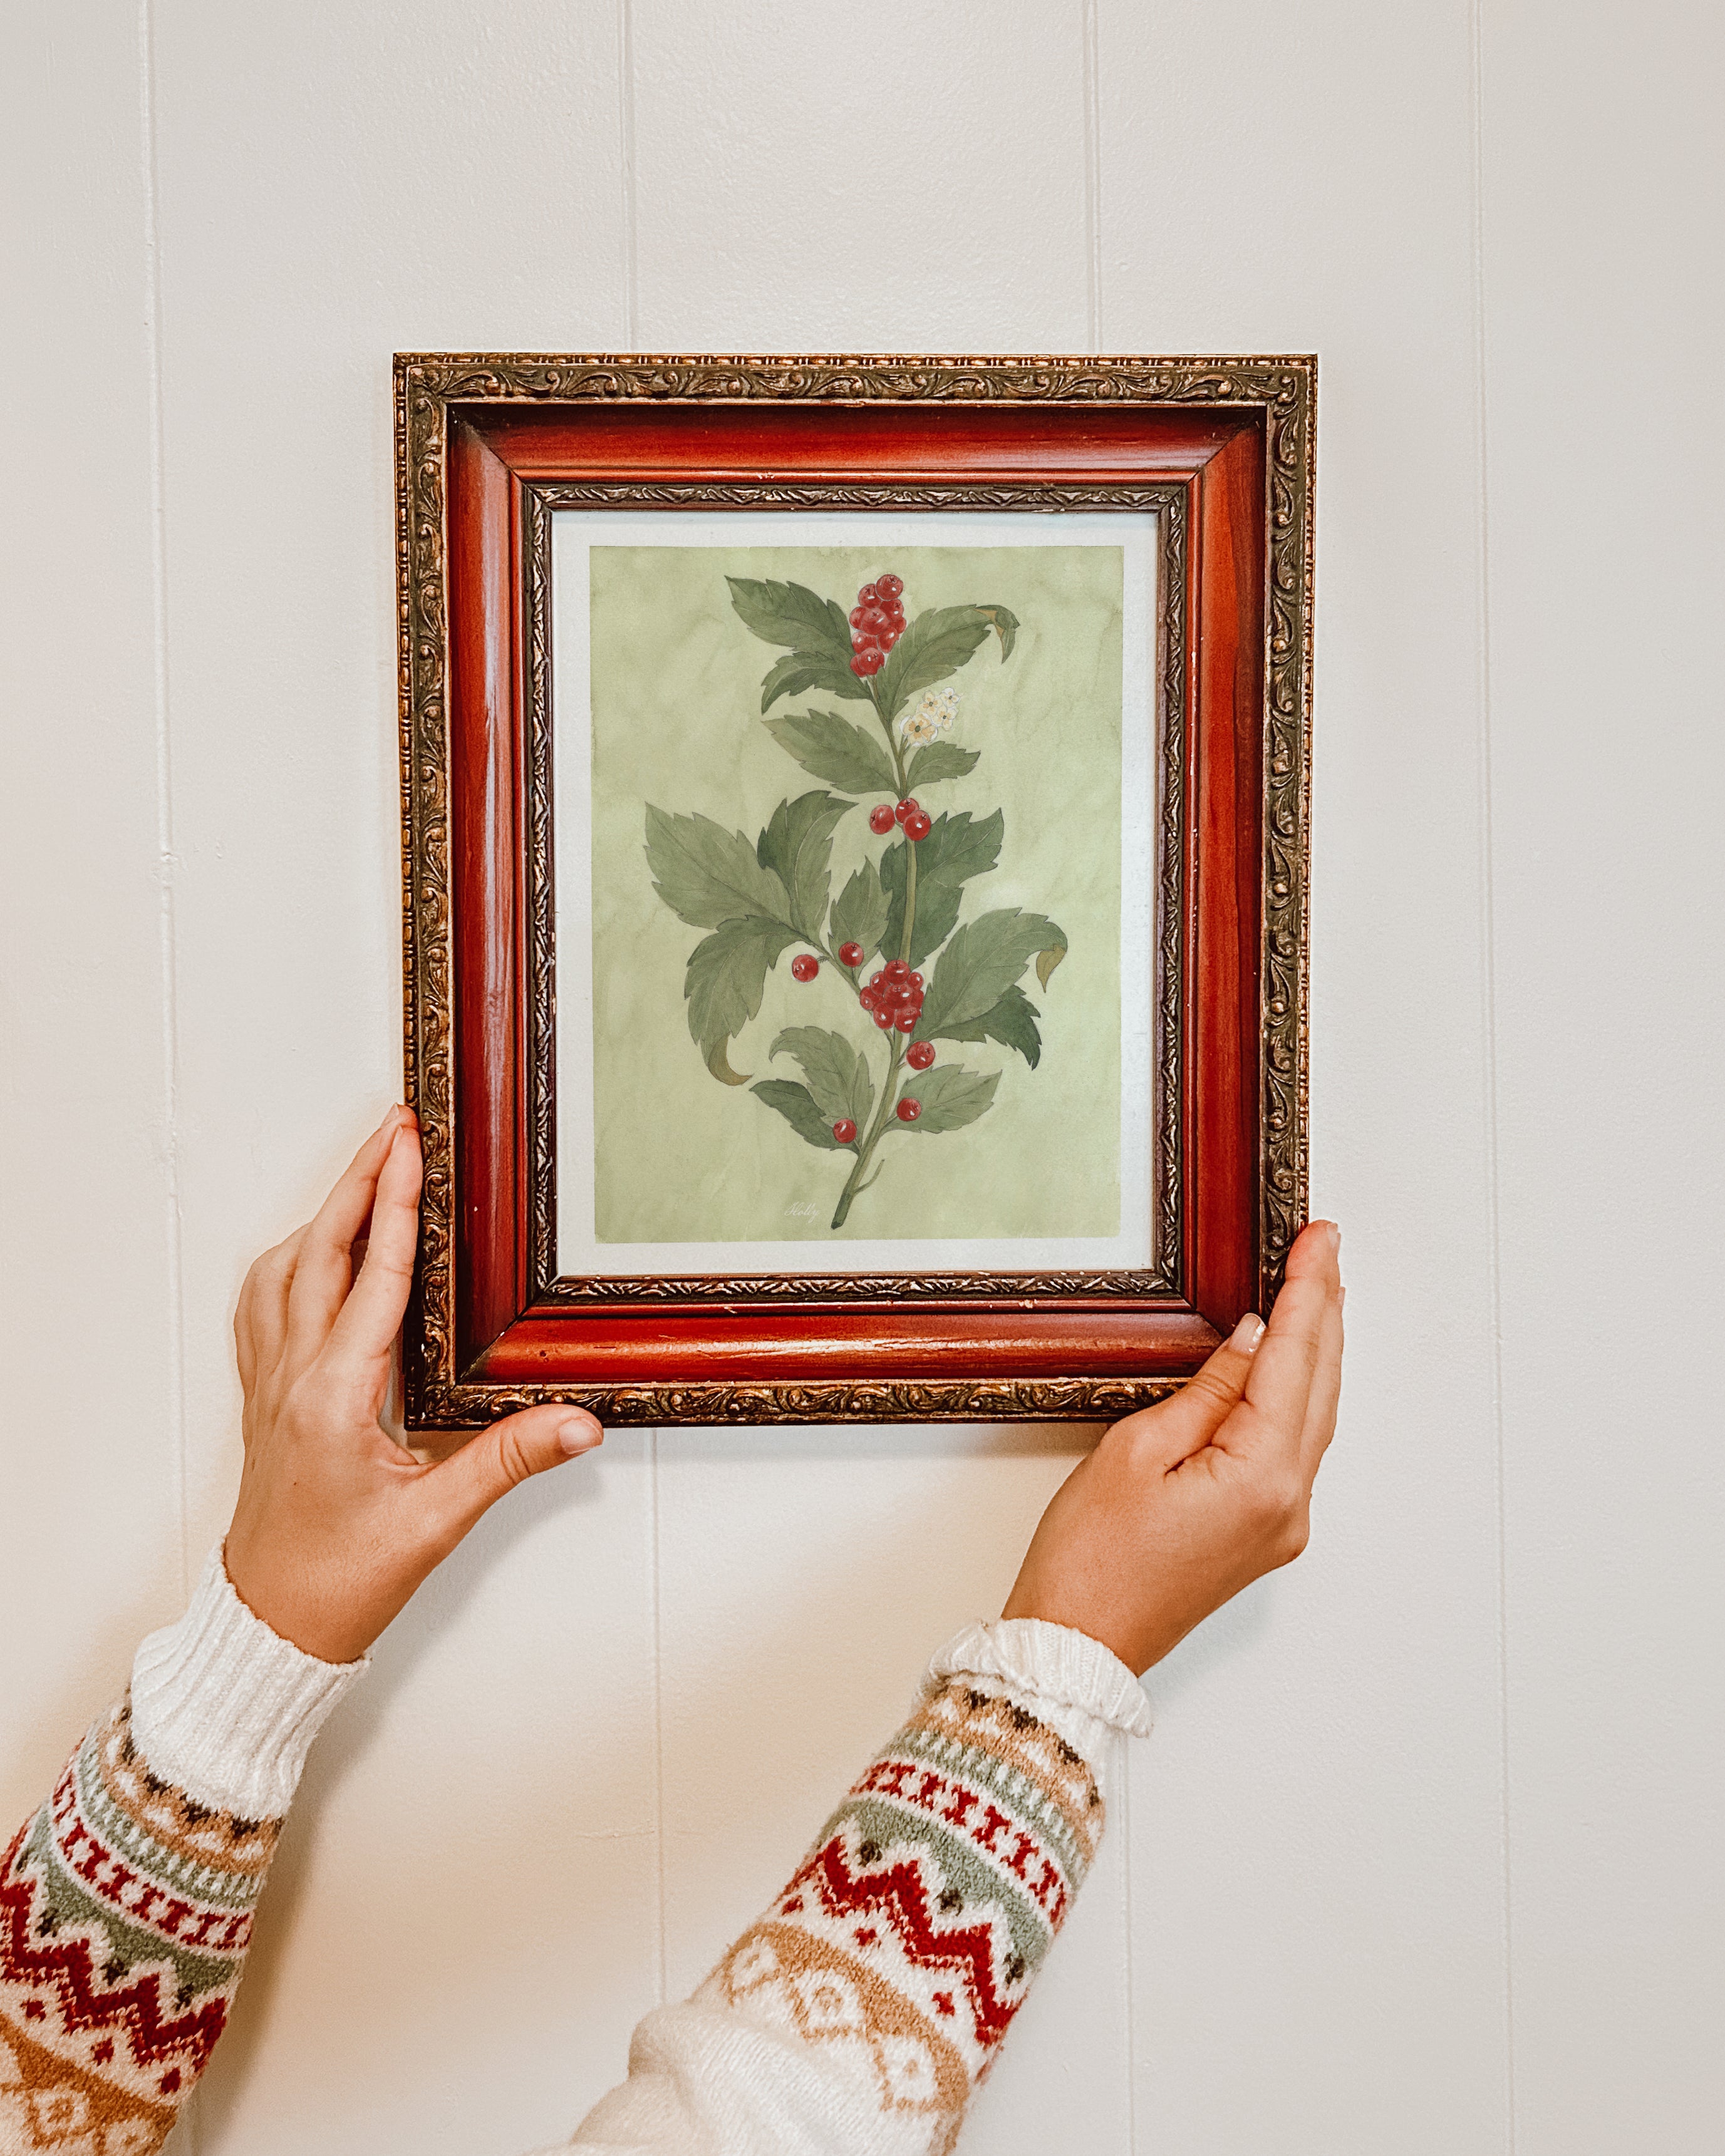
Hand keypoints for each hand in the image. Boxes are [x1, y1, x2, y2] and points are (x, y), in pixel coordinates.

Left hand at [223, 1106, 603, 1661]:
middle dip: (358, 1180)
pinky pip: (264, 1306)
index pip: (374, 1274)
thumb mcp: (437, 1521)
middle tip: (394, 1126)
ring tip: (362, 1171)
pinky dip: (291, 1260)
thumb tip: (579, 1422)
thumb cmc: (340, 1583)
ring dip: (324, 1213)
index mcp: (334, 1396)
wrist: (269, 1629)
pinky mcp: (265, 1400)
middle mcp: (293, 1378)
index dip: (395, 1202)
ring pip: (285, 1271)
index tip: (410, 1145)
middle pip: (321, 1250)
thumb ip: (510, 1460)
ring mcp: (270, 1386)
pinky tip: (310, 1253)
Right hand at [1002, 1221, 1343, 1674]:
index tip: (1318, 1239)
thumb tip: (1253, 1340)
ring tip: (1317, 1290)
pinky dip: (1298, 1394)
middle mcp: (1289, 1504)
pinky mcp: (1264, 1534)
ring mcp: (1282, 1524)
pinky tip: (1291, 1365)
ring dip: (1316, 1351)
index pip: (1294, 1359)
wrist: (1077, 1646)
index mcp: (1261, 1478)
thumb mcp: (1136, 1449)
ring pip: (1313, 1416)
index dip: (1306, 1292)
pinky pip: (1295, 1447)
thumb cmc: (1090, 1560)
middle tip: (1325, 1246)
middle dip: (1324, 1311)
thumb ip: (1208, 1390)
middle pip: (1319, 1386)